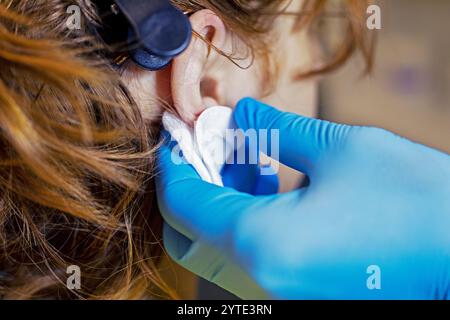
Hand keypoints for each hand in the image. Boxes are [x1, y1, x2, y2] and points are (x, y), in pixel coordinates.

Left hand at [156, 98, 449, 298]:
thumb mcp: (340, 150)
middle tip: (215, 147)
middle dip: (192, 187)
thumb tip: (240, 113)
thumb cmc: (416, 203)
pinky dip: (243, 229)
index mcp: (261, 245)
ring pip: (216, 253)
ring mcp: (278, 299)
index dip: (175, 164)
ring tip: (249, 165)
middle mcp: (260, 285)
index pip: (183, 204)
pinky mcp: (297, 299)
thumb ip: (274, 129)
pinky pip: (247, 264)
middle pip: (188, 237)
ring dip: (218, 206)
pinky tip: (271, 194)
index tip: (178, 134)